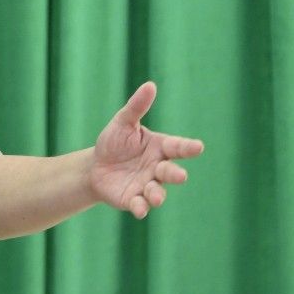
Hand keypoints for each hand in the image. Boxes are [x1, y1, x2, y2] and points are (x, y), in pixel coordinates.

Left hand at [90, 81, 203, 218]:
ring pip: (158, 191)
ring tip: (155, 196)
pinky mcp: (133, 199)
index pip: (177, 147)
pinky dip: (141, 207)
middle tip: (179, 175)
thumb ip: (137, 107)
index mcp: (160, 148)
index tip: (198, 147)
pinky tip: (139, 209)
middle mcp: (158, 168)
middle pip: (171, 172)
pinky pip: (140, 205)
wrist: (95, 167)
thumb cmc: (114, 142)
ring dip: (158, 194)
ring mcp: (147, 185)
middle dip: (175, 174)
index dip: (187, 147)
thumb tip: (150, 85)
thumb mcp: (123, 123)